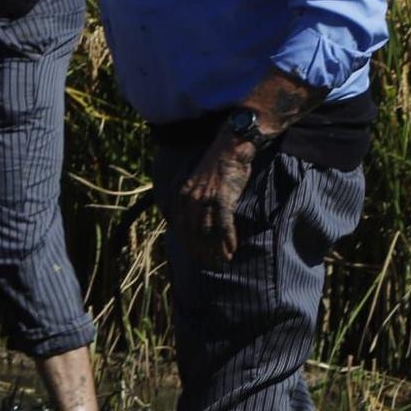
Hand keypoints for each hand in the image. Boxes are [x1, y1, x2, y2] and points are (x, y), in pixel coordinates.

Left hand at [172, 136, 253, 265]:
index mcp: (182, 195)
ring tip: (222, 260)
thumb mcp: (197, 182)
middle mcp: (190, 199)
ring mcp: (206, 199)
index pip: (179, 225)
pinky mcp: (223, 199)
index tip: (193, 254)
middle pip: (191, 232)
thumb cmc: (217, 165)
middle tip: (208, 263)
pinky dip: (227, 240)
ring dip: (215, 249)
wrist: (230, 148)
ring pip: (207, 232)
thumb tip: (194, 218)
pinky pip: (224, 225)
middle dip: (199, 250)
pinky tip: (232, 249)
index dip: (186, 242)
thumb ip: (193, 198)